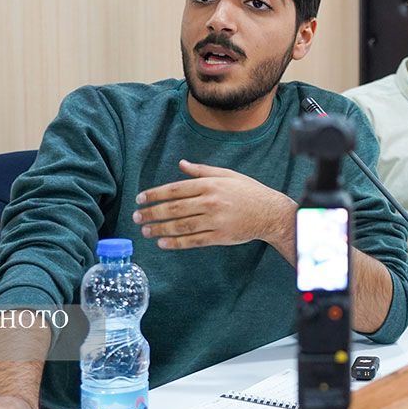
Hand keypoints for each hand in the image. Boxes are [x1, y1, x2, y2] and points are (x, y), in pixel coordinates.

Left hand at [134, 160, 296, 250]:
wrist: (270, 213)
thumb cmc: (248, 191)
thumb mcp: (227, 174)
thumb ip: (202, 170)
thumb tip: (181, 164)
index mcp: (210, 185)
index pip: (175, 189)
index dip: (155, 194)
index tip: (140, 199)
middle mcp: (210, 202)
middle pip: (174, 209)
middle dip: (152, 213)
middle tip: (137, 217)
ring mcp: (215, 221)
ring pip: (180, 226)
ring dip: (160, 229)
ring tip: (146, 231)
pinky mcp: (219, 237)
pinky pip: (193, 241)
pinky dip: (176, 243)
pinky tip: (163, 243)